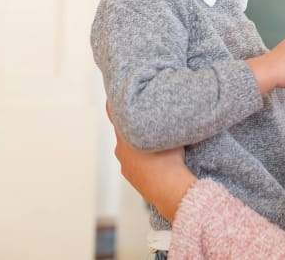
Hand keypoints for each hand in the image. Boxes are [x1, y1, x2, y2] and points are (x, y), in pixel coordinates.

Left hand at [106, 103, 195, 221]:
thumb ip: (162, 119)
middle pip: (124, 130)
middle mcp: (120, 147)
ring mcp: (124, 163)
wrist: (169, 188)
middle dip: (133, 124)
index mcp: (126, 134)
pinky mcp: (129, 174)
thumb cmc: (170, 158)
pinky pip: (132, 161)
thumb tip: (164, 107)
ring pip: (128, 146)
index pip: (114, 112)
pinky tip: (153, 159)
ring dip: (137, 142)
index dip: (115, 103)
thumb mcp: (168, 131)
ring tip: (153, 142)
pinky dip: (139, 158)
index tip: (117, 96)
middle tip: (147, 119)